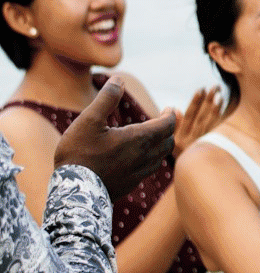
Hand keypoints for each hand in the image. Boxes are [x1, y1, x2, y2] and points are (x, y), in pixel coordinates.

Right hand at [53, 78, 175, 198]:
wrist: (74, 192)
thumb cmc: (79, 154)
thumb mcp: (89, 120)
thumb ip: (106, 98)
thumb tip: (119, 80)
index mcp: (139, 139)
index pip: (167, 125)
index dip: (171, 115)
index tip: (170, 109)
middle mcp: (144, 157)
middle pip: (168, 140)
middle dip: (169, 128)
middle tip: (165, 119)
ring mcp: (139, 173)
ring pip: (160, 156)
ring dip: (162, 143)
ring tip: (156, 136)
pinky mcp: (131, 184)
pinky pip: (150, 169)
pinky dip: (152, 158)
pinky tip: (142, 157)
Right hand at [172, 86, 224, 156]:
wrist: (193, 177)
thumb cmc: (182, 156)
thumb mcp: (173, 144)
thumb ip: (175, 126)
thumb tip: (175, 109)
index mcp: (179, 140)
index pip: (188, 117)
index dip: (195, 102)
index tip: (200, 90)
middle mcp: (192, 141)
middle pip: (201, 117)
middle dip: (208, 101)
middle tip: (214, 87)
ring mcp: (204, 145)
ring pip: (211, 123)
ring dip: (216, 107)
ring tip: (220, 93)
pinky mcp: (214, 148)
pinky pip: (219, 130)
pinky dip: (222, 117)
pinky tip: (225, 108)